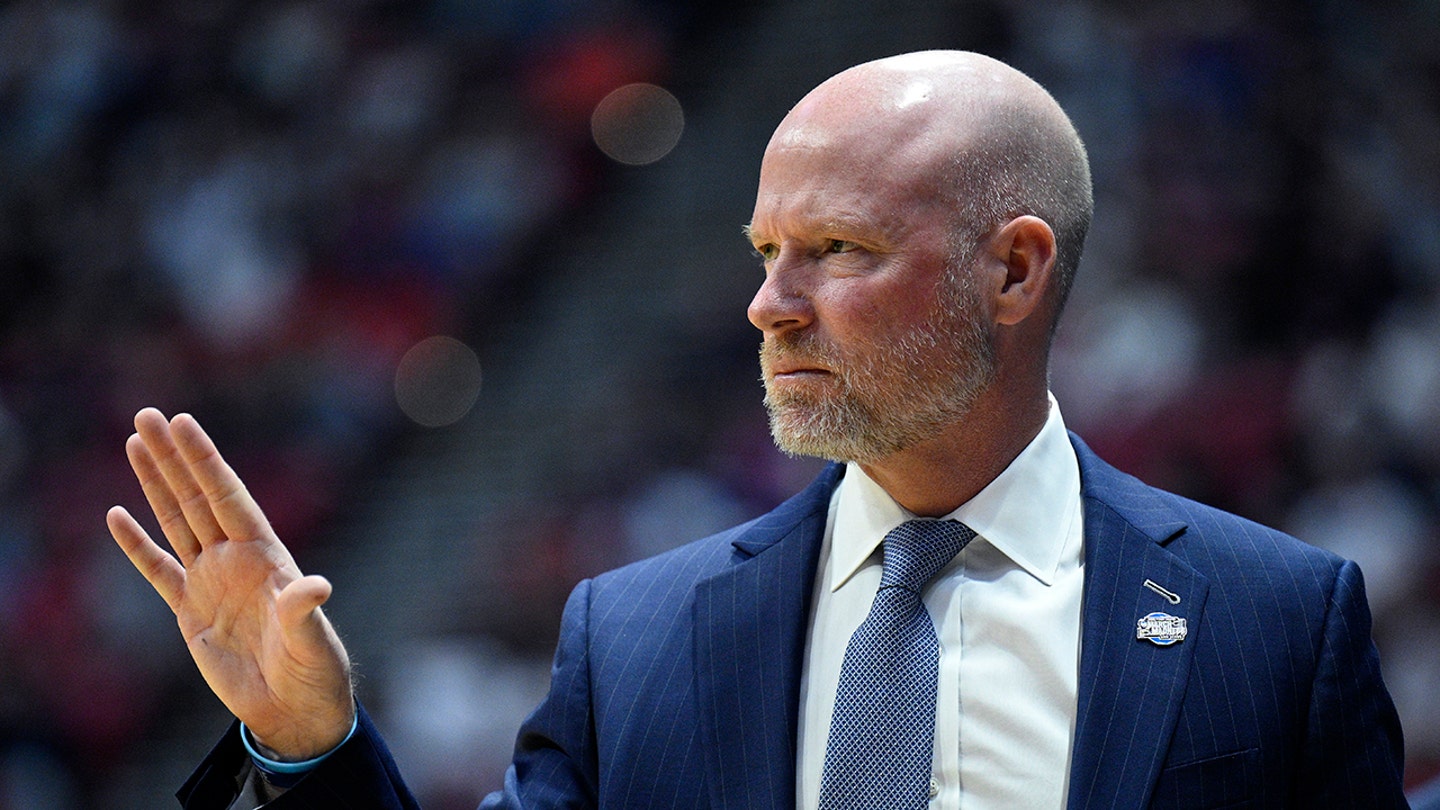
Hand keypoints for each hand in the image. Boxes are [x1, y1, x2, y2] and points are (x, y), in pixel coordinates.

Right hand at [107, 408, 354, 759]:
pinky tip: (117, 515)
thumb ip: (303, 611)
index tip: (184, 423)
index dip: (205, 461)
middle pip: (197, 497)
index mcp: (265, 554)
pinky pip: (158, 570)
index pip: (228, 496)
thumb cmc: (313, 670)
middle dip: (173, 457)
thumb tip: (315, 587)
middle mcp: (236, 558)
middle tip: (147, 414)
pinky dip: (136, 545)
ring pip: (177, 521)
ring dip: (155, 484)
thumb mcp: (312, 640)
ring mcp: (211, 581)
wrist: (293, 708)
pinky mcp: (190, 611)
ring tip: (135, 442)